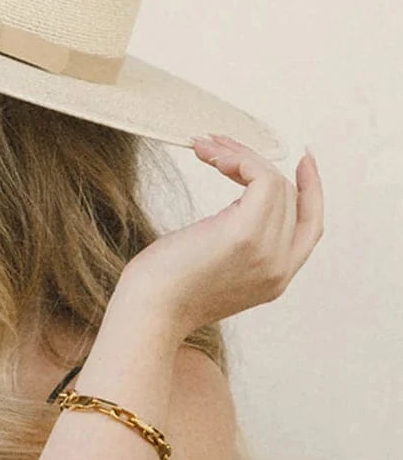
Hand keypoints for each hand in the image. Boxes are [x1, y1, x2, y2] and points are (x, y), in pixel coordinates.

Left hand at [119, 133, 323, 337]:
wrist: (147, 311)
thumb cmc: (164, 289)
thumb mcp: (211, 268)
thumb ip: (236, 247)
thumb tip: (232, 213)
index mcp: (274, 278)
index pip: (311, 226)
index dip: (312, 190)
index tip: (304, 161)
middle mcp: (280, 267)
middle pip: (290, 197)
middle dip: (256, 164)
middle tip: (219, 148)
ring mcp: (267, 252)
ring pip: (275, 182)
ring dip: (239, 155)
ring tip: (206, 149)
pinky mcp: (245, 234)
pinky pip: (262, 178)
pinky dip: (240, 159)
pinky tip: (213, 157)